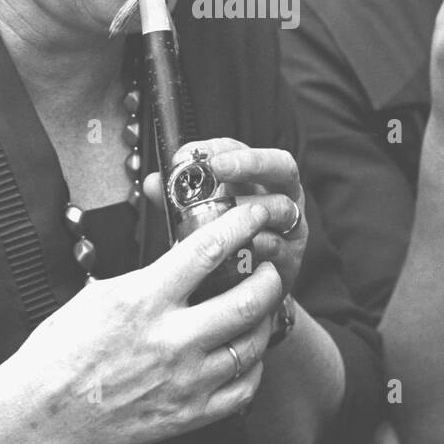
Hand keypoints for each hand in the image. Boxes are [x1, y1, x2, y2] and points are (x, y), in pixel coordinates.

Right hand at [0, 196, 294, 443]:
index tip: (254, 213)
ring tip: (261, 308)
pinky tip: (246, 356)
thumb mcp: (99, 295)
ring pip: (251, 344)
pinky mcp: (188, 414)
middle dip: (268, 277)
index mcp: (144, 299)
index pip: (208, 250)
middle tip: (268, 268)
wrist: (43, 413)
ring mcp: (184, 379)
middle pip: (246, 299)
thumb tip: (179, 257)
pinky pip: (242, 389)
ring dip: (264, 320)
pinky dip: (252, 369)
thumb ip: (146, 277)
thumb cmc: (61, 352)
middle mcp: (171, 339)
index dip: (240, 224)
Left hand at [144, 137, 307, 297]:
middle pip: (280, 166)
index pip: (242, 150)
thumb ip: (180, 200)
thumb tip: (152, 182)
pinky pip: (278, 246)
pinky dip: (257, 244)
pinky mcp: (290, 260)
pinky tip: (238, 247)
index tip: (190, 154)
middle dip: (248, 162)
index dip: (218, 148)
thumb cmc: (223, 248)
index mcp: (256, 181)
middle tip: (217, 166)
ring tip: (224, 213)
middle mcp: (280, 197)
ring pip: (282, 207)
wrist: (243, 295)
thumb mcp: (200, 219)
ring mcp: (290, 228)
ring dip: (251, 206)